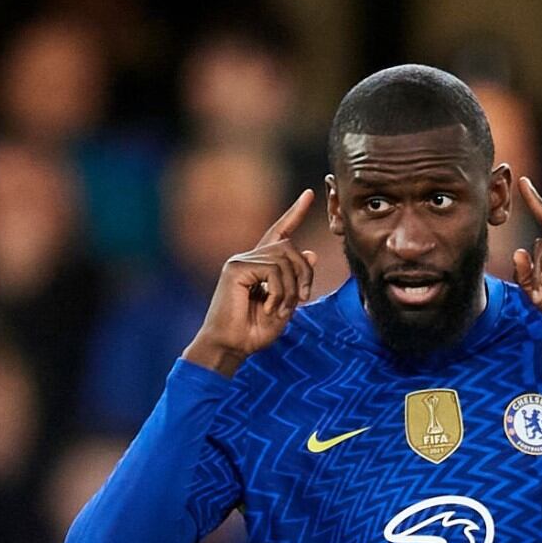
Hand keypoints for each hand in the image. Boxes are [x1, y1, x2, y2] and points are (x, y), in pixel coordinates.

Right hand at [183, 189, 318, 376]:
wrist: (229, 348)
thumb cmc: (252, 332)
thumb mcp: (285, 306)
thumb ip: (296, 281)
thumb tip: (312, 253)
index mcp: (259, 265)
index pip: (279, 232)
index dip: (295, 213)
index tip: (311, 194)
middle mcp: (248, 258)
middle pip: (290, 247)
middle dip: (304, 272)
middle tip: (304, 299)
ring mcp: (240, 261)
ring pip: (284, 259)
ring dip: (291, 288)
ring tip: (282, 309)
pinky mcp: (235, 268)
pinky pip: (273, 270)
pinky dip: (279, 291)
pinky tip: (271, 307)